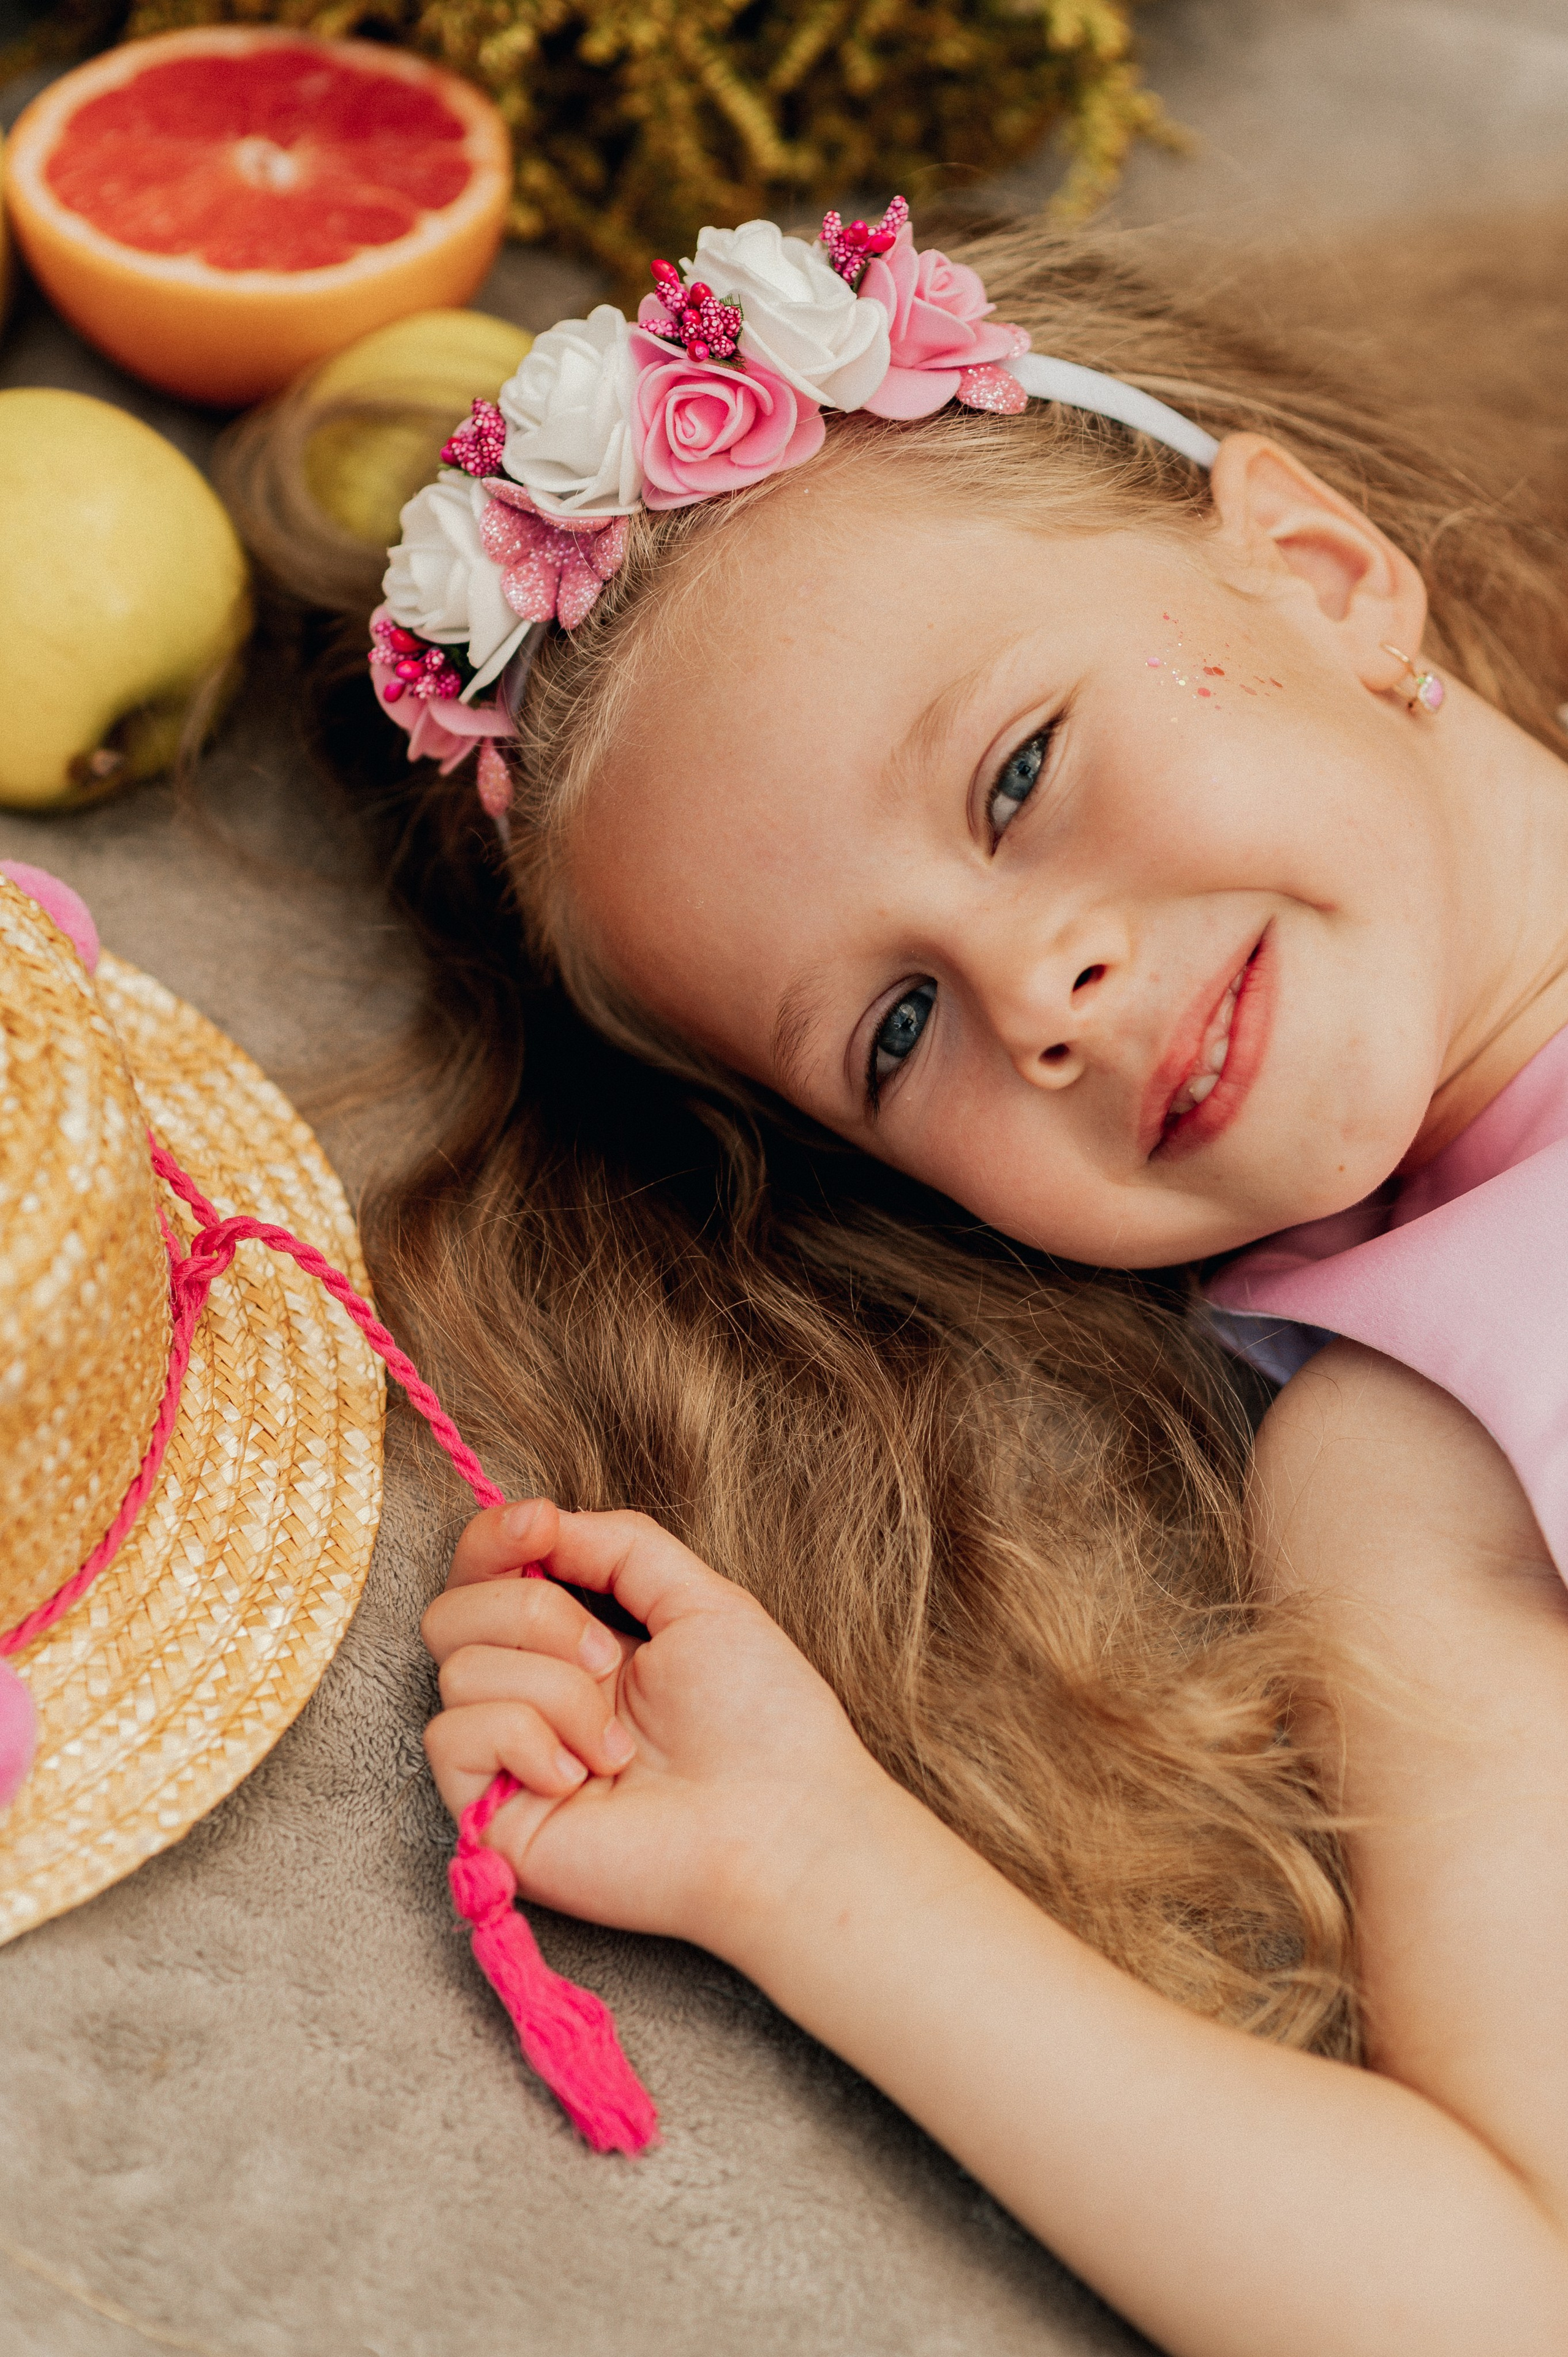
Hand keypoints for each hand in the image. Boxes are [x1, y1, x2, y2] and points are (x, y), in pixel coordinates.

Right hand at [421, 1499, 889, 1959]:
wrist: (780, 1824)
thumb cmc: (761, 1721)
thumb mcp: (700, 1599)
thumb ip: (619, 1546)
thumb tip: (544, 1519)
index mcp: (579, 1646)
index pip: (487, 1573)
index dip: (495, 1537)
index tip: (539, 1524)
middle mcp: (534, 1697)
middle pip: (450, 1613)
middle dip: (530, 1610)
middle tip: (608, 1658)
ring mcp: (509, 1759)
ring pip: (459, 1670)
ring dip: (554, 1690)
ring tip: (620, 1744)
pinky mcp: (489, 1818)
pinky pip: (451, 1736)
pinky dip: (524, 1741)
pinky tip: (584, 1779)